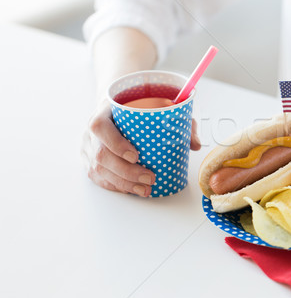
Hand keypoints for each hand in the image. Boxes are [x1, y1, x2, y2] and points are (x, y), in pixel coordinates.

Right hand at [81, 101, 201, 195]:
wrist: (116, 108)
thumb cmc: (138, 109)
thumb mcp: (161, 108)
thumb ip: (180, 122)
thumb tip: (195, 144)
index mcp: (104, 112)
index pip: (100, 127)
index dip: (115, 144)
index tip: (135, 156)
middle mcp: (92, 132)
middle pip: (101, 155)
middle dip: (126, 172)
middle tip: (149, 178)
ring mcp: (88, 148)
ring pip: (99, 170)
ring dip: (123, 183)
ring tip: (145, 188)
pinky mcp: (90, 161)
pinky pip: (98, 178)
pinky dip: (116, 186)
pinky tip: (132, 189)